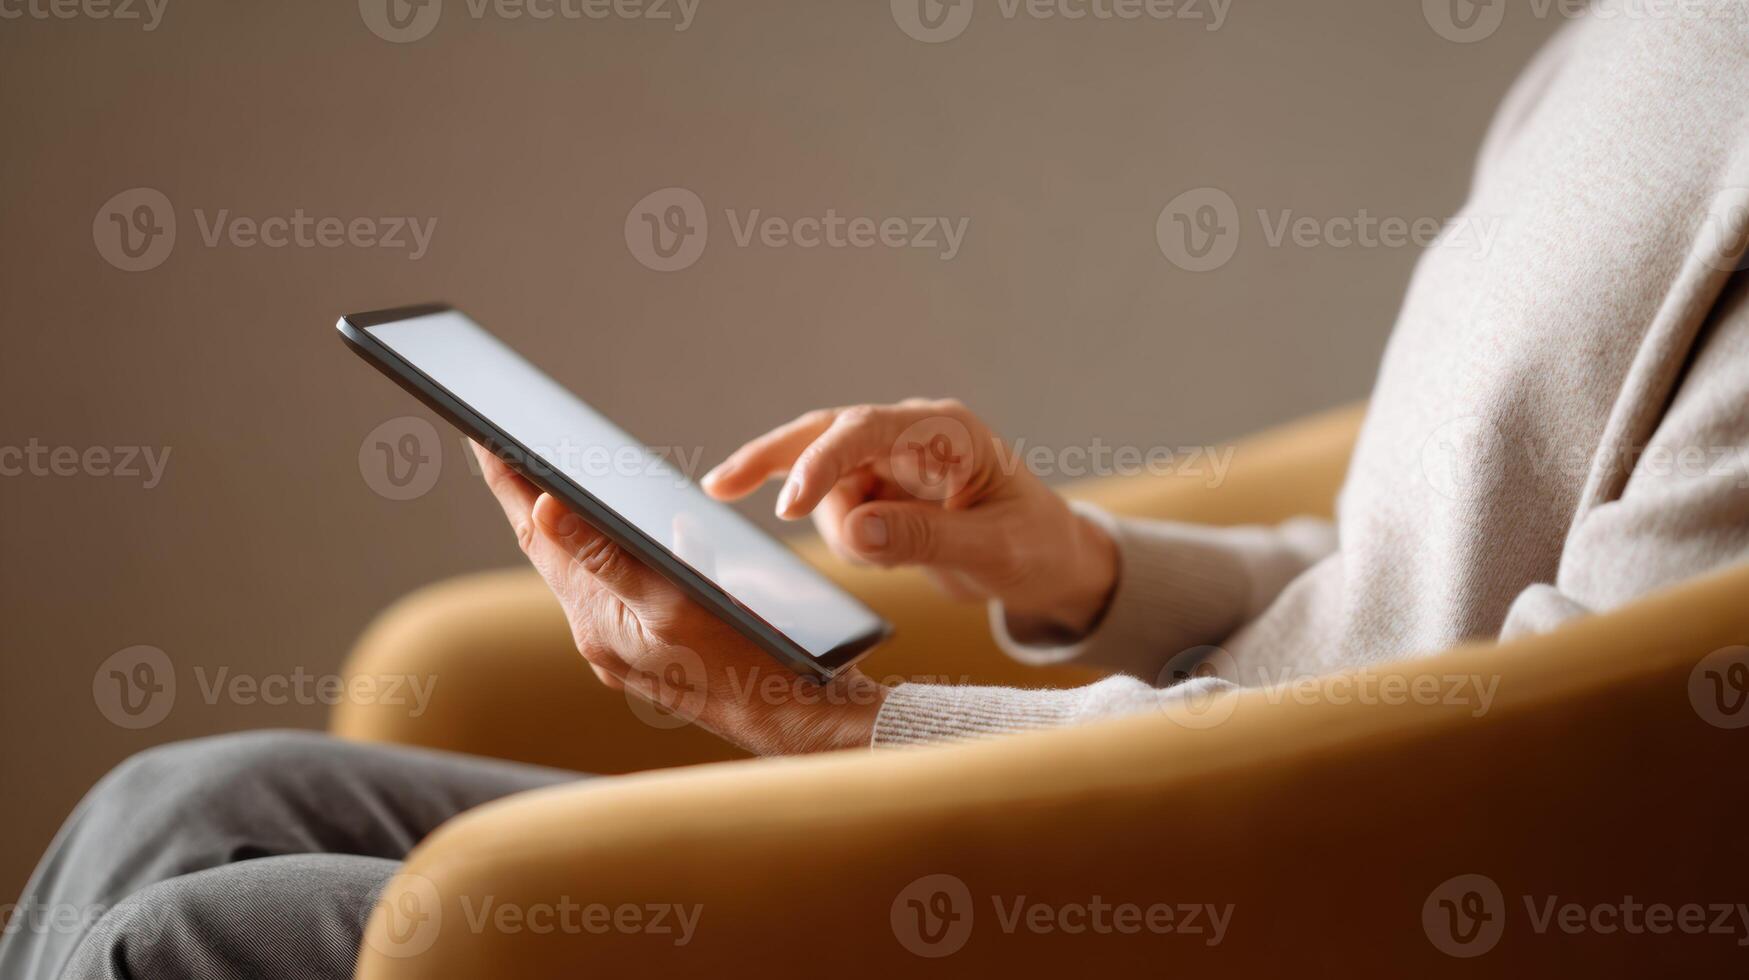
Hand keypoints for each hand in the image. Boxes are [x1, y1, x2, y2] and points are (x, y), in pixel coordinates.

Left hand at [471, 443, 885, 755]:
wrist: (795, 723)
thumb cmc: (745, 664)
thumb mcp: (673, 603)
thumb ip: (606, 558)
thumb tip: (546, 508)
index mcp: (595, 620)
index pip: (536, 533)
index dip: (506, 480)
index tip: (479, 433)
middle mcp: (599, 635)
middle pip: (549, 550)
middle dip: (522, 497)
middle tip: (498, 446)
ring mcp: (623, 645)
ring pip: (579, 571)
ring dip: (558, 526)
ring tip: (536, 482)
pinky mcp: (649, 650)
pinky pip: (610, 590)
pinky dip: (599, 554)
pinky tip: (607, 538)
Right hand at [702, 399, 1117, 635]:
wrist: (1052, 562)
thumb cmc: (1036, 547)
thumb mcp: (993, 550)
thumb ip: (924, 539)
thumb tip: (855, 530)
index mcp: (945, 432)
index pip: (865, 431)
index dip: (821, 463)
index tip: (789, 508)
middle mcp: (910, 435)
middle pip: (822, 434)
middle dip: (772, 460)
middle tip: (717, 488)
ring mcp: (891, 462)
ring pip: (825, 487)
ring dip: (839, 528)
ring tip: (895, 559)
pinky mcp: (880, 490)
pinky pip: (833, 504)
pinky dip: (828, 524)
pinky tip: (821, 531)